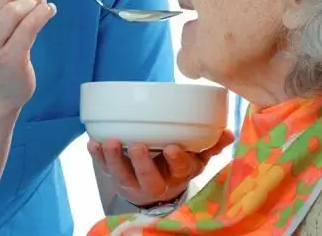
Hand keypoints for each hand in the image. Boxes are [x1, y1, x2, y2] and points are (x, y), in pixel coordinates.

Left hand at [88, 129, 233, 206]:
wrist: (157, 189)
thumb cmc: (177, 164)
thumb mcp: (197, 157)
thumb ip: (211, 145)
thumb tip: (228, 133)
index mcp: (179, 174)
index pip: (180, 169)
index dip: (176, 160)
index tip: (172, 147)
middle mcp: (156, 181)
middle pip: (148, 178)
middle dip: (142, 163)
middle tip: (137, 145)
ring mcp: (134, 180)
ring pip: (123, 175)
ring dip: (114, 159)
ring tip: (109, 142)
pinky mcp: (116, 175)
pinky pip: (104, 168)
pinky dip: (98, 157)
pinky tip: (93, 143)